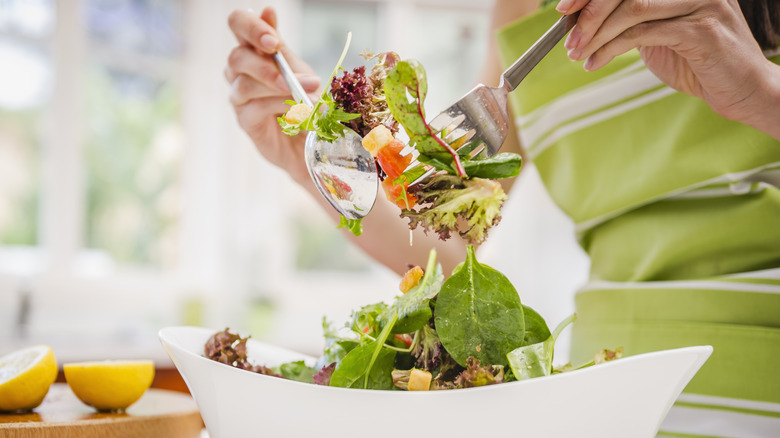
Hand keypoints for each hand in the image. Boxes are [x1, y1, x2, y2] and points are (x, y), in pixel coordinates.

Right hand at [225, 7, 320, 181]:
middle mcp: (240, 72)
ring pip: (243, 84)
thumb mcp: (299, 71)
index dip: (251, 27)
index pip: (238, 25)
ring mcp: (240, 97)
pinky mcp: (245, 121)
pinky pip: (253, 107)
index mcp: (254, 51)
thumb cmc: (303, 102)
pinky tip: (295, 109)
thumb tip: (267, 10)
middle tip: (286, 68)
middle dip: (263, 61)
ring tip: (302, 93)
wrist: (311, 142)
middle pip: (235, 55)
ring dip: (275, 85)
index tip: (274, 40)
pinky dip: (276, 105)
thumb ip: (282, 48)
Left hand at [557, 0, 779, 131]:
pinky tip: (596, 63)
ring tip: (579, 55)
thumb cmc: (696, 63)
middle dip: (589, 12)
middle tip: (568, 38)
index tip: (564, 8)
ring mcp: (701, 4)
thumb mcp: (655, 36)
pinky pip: (643, 33)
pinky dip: (612, 49)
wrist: (740, 90)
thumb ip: (627, 22)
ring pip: (632, 10)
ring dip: (597, 34)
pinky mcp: (702, 31)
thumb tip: (580, 19)